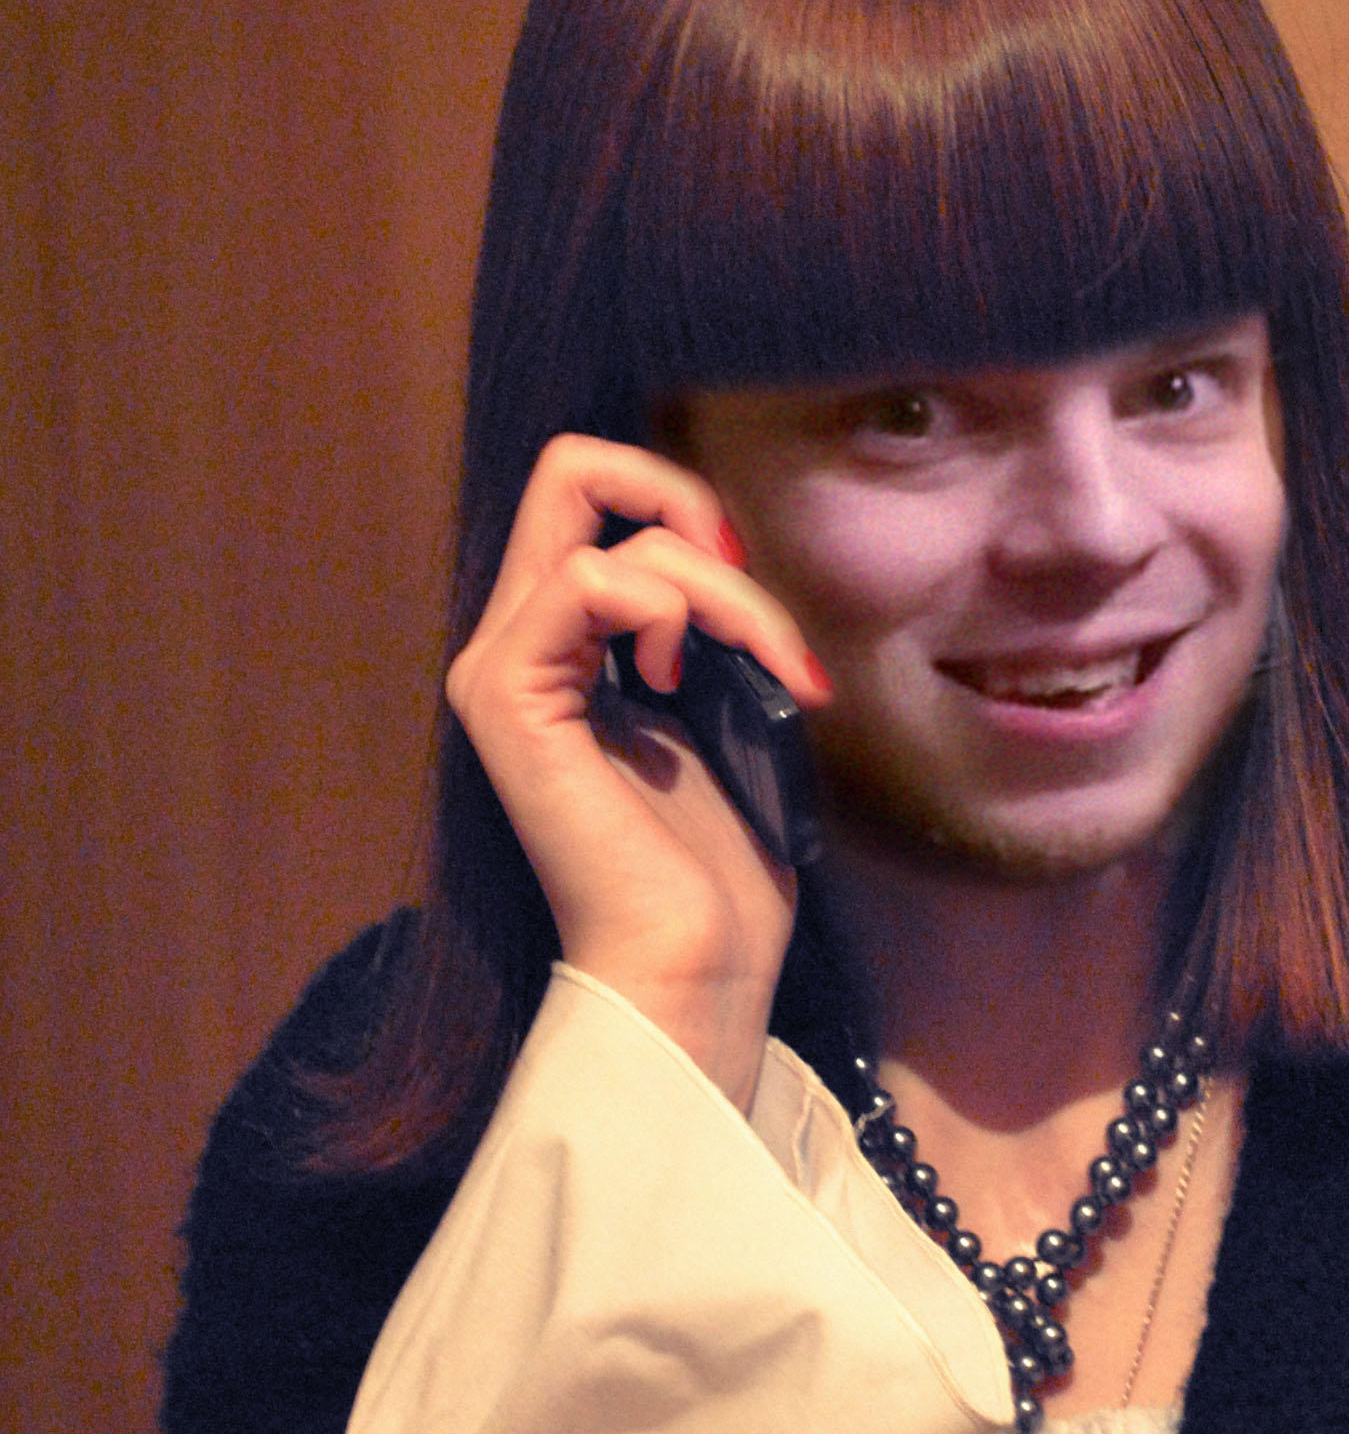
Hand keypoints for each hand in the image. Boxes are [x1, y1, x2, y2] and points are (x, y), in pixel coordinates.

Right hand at [445, 435, 828, 1102]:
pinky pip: (588, 580)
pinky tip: (685, 680)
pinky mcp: (508, 698)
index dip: (679, 508)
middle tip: (744, 597)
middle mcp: (514, 646)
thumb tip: (716, 557)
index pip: (589, 498)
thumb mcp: (719, 709)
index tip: (747, 598)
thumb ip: (698, 626)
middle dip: (684, 502)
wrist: (692, 965)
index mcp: (557, 647)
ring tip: (763, 671)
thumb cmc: (715, 868)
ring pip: (608, 532)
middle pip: (568, 469)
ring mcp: (500, 669)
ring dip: (721, 592)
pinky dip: (672, 609)